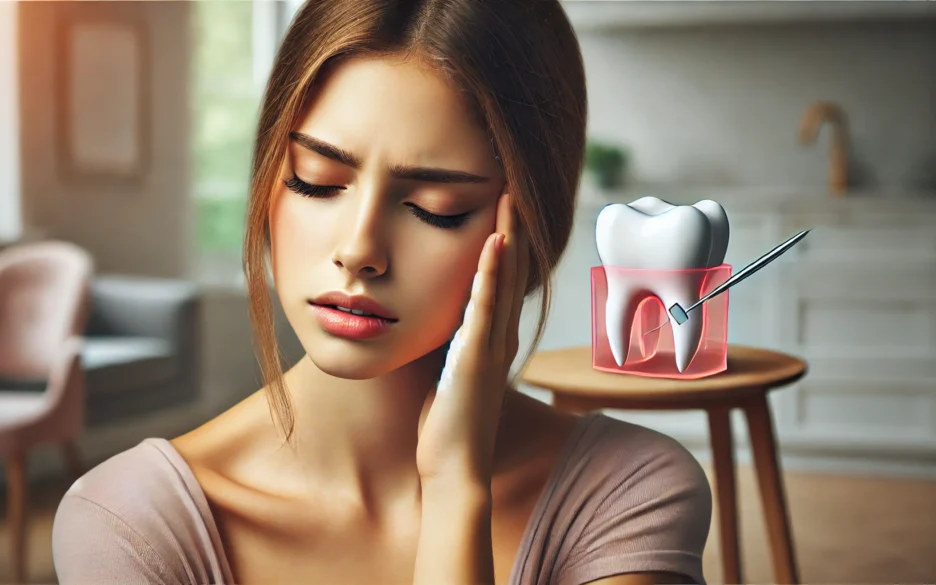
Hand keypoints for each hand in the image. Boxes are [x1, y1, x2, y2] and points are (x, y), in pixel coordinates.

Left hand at [416, 193, 529, 485]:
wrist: (454, 469)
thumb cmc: (446, 427)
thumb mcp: (445, 373)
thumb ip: (444, 345)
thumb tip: (425, 318)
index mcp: (490, 340)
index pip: (501, 281)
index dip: (506, 244)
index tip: (503, 209)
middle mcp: (498, 338)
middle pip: (511, 272)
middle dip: (514, 228)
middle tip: (515, 187)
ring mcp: (491, 347)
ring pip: (504, 281)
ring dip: (509, 238)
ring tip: (511, 198)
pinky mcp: (476, 358)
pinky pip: (485, 308)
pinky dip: (491, 274)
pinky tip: (493, 243)